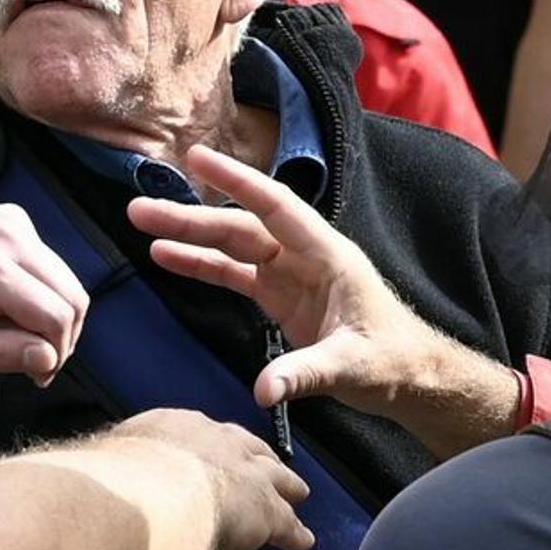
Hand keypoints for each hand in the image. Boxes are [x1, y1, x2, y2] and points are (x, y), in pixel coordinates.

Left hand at [0, 204, 88, 383]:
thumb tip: (48, 359)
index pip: (57, 317)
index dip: (54, 356)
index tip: (34, 376)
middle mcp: (7, 237)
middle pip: (72, 296)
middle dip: (60, 337)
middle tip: (30, 363)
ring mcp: (10, 222)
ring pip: (66, 279)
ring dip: (52, 314)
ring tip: (15, 336)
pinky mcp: (9, 218)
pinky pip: (47, 262)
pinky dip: (39, 290)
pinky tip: (6, 305)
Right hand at [112, 409, 314, 549]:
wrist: (148, 497)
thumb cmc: (115, 483)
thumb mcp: (107, 465)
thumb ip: (112, 471)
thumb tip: (94, 483)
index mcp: (174, 426)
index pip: (199, 434)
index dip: (211, 447)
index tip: (213, 454)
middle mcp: (216, 441)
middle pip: (248, 447)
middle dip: (260, 458)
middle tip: (269, 467)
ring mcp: (245, 472)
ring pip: (276, 478)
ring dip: (287, 488)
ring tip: (298, 494)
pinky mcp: (264, 509)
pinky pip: (285, 523)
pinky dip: (294, 533)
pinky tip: (302, 541)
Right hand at [127, 145, 520, 458]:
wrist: (410, 377)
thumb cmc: (393, 362)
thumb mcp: (352, 367)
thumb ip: (306, 374)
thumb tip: (264, 390)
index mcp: (327, 255)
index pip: (275, 207)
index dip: (237, 181)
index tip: (197, 159)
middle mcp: (305, 256)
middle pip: (241, 227)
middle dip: (192, 216)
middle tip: (140, 208)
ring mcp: (290, 275)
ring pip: (233, 247)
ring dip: (189, 237)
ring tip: (142, 226)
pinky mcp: (280, 298)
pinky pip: (235, 275)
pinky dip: (202, 266)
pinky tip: (167, 257)